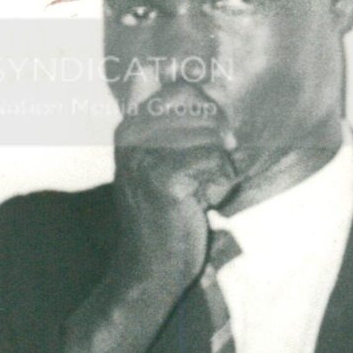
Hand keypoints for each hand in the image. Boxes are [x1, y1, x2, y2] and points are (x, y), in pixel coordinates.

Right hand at [63, 110, 241, 352]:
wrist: (149, 272)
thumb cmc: (166, 219)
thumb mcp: (168, 161)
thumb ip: (180, 123)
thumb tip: (204, 81)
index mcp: (130, 127)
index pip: (183, 88)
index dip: (210, 110)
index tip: (211, 143)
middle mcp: (132, 135)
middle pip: (205, 110)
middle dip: (218, 144)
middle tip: (202, 180)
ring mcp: (144, 155)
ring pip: (214, 137)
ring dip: (219, 170)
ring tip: (197, 196)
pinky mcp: (163, 176)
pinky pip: (217, 161)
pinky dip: (221, 186)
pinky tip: (202, 206)